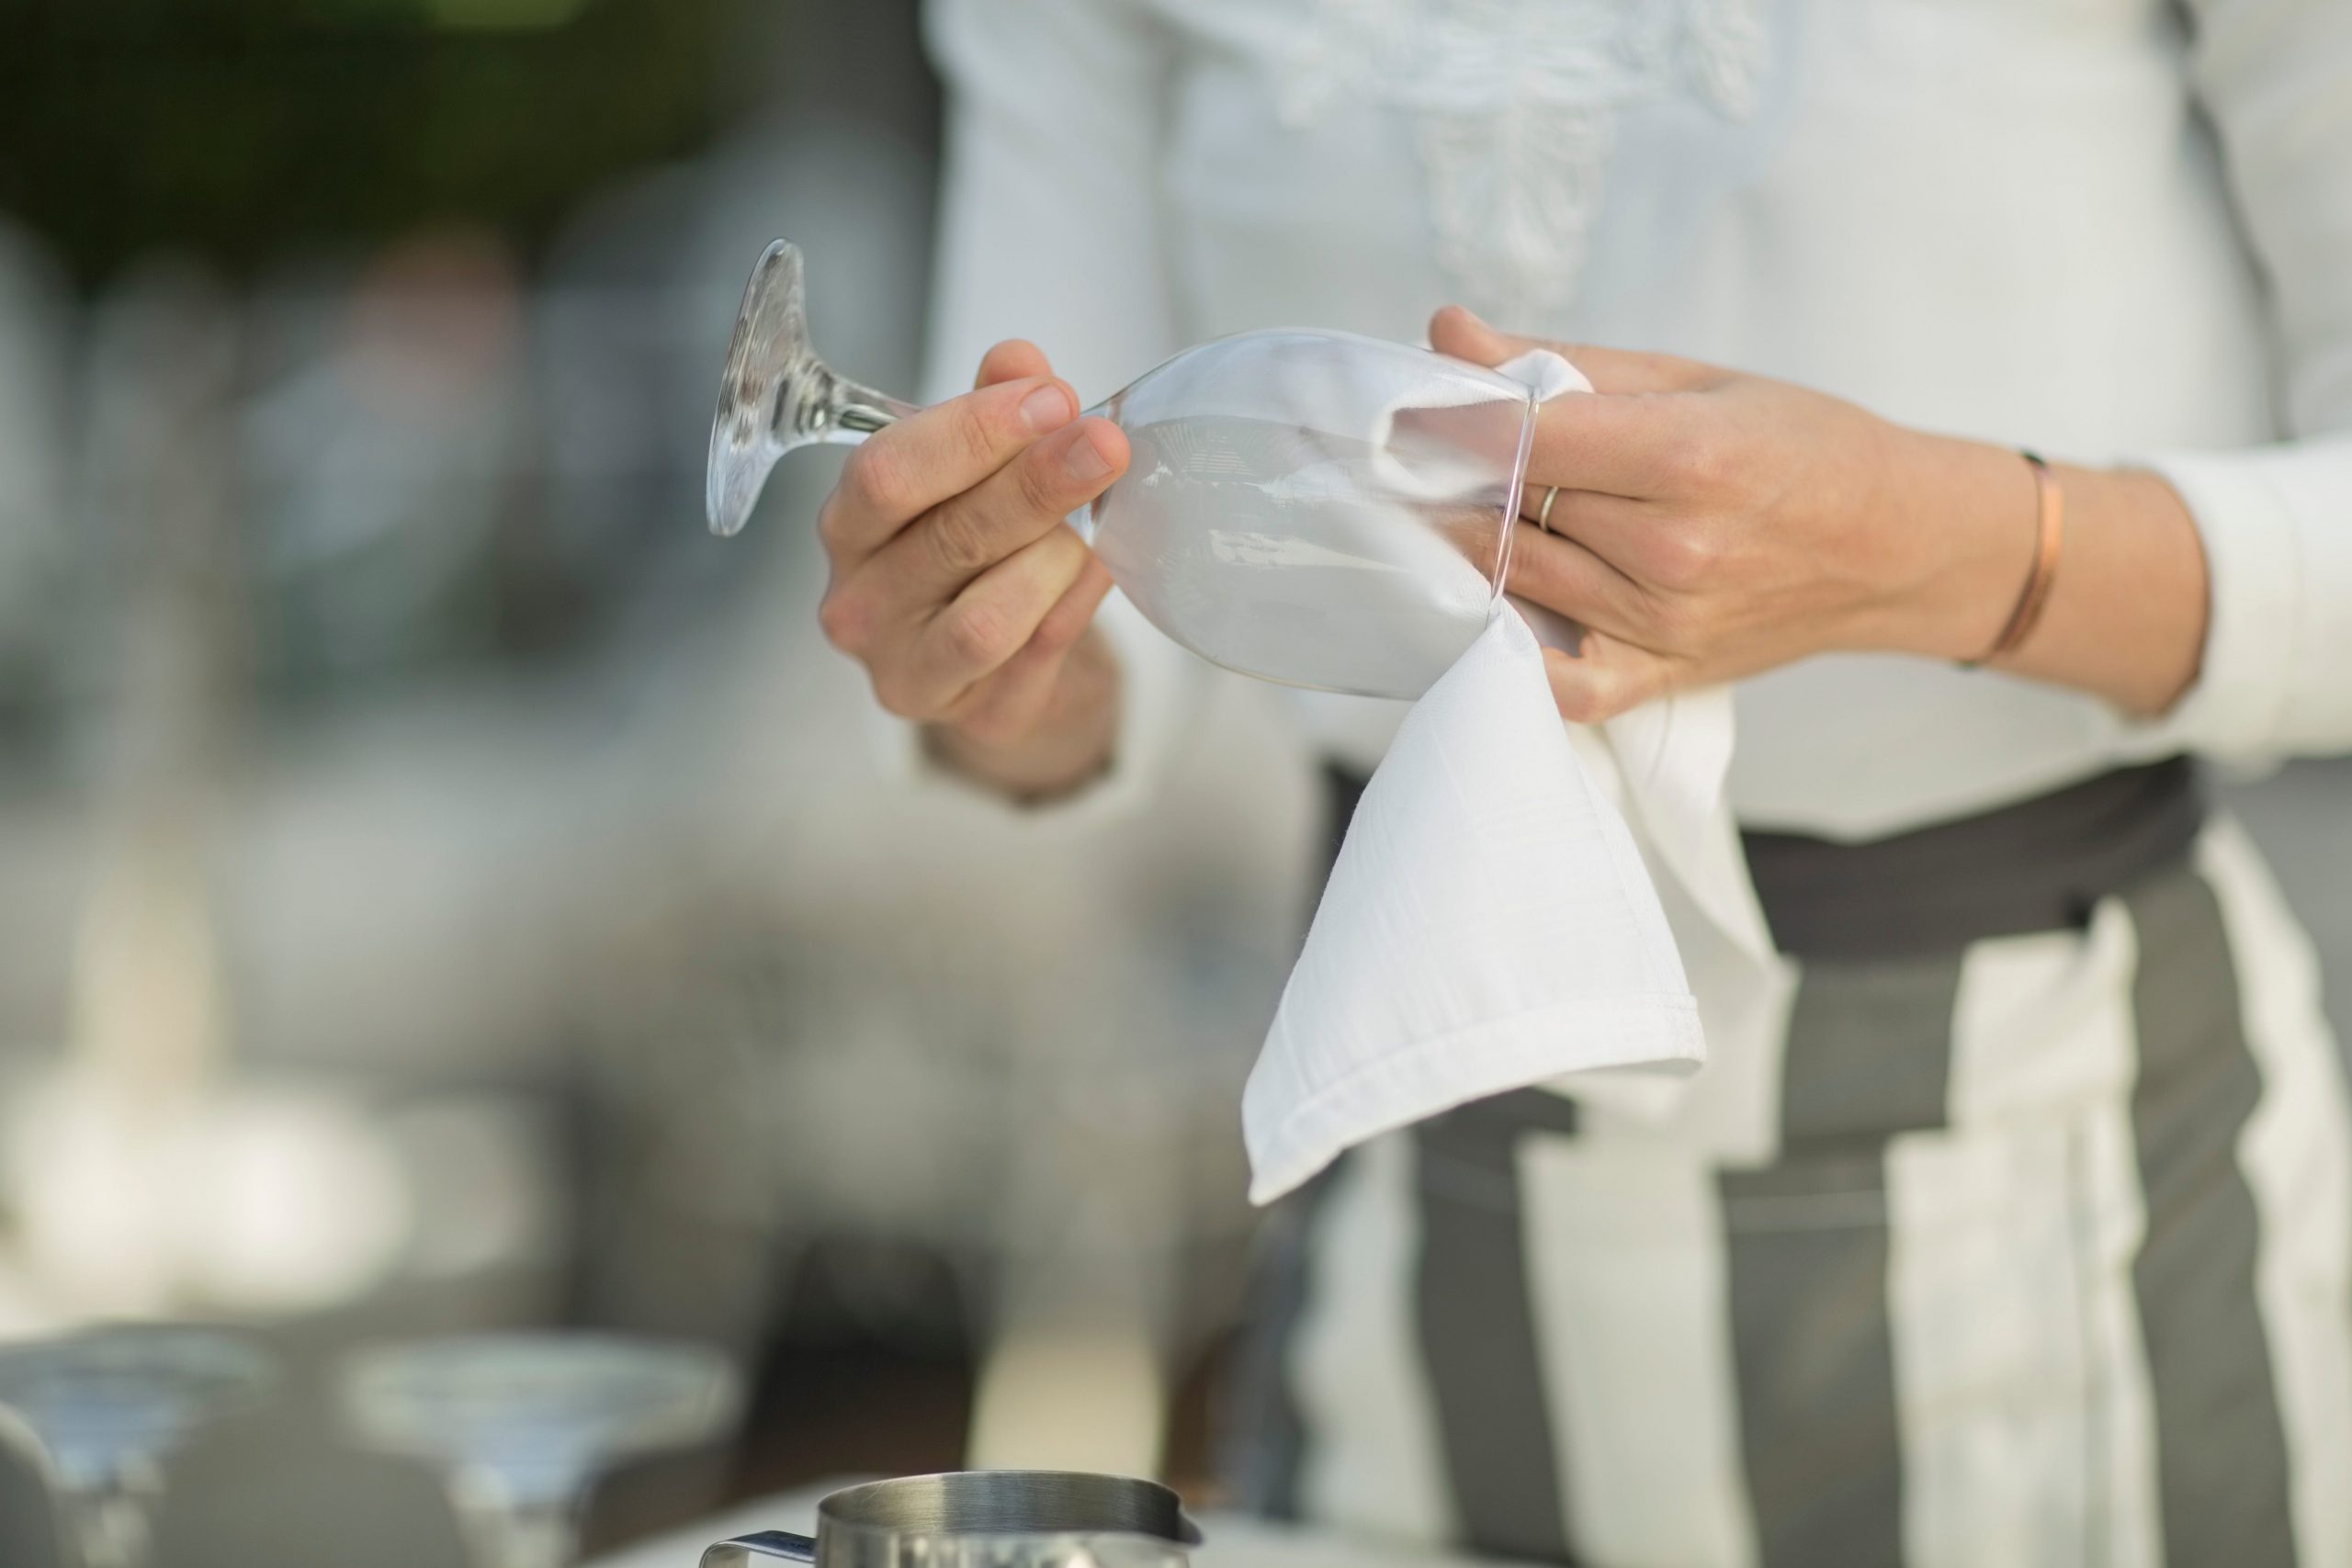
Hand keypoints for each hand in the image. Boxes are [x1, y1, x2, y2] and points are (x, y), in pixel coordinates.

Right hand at [817, 339, 1129, 798]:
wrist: (993, 655)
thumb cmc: (968, 546)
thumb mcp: (971, 468)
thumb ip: (991, 410)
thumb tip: (1018, 360)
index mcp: (848, 528)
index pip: (887, 473)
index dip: (973, 432)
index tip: (1050, 397)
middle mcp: (859, 606)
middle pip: (949, 538)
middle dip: (1037, 482)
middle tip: (1104, 443)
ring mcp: (908, 671)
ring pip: (991, 616)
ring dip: (1056, 558)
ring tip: (1091, 528)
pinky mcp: (974, 718)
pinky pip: (1036, 659)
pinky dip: (1076, 606)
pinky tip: (1103, 568)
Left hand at [1431, 307, 2048, 720]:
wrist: (1895, 545)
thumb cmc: (1800, 446)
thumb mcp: (1693, 377)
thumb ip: (1562, 364)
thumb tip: (1447, 332)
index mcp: (1688, 457)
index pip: (1525, 439)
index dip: (1450, 421)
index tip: (1400, 407)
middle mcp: (1673, 550)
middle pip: (1510, 509)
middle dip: (1450, 478)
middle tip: (1407, 454)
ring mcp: (1662, 625)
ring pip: (1512, 581)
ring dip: (1460, 545)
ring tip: (1438, 508)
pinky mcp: (1658, 676)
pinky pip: (1554, 683)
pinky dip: (1505, 650)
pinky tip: (1475, 606)